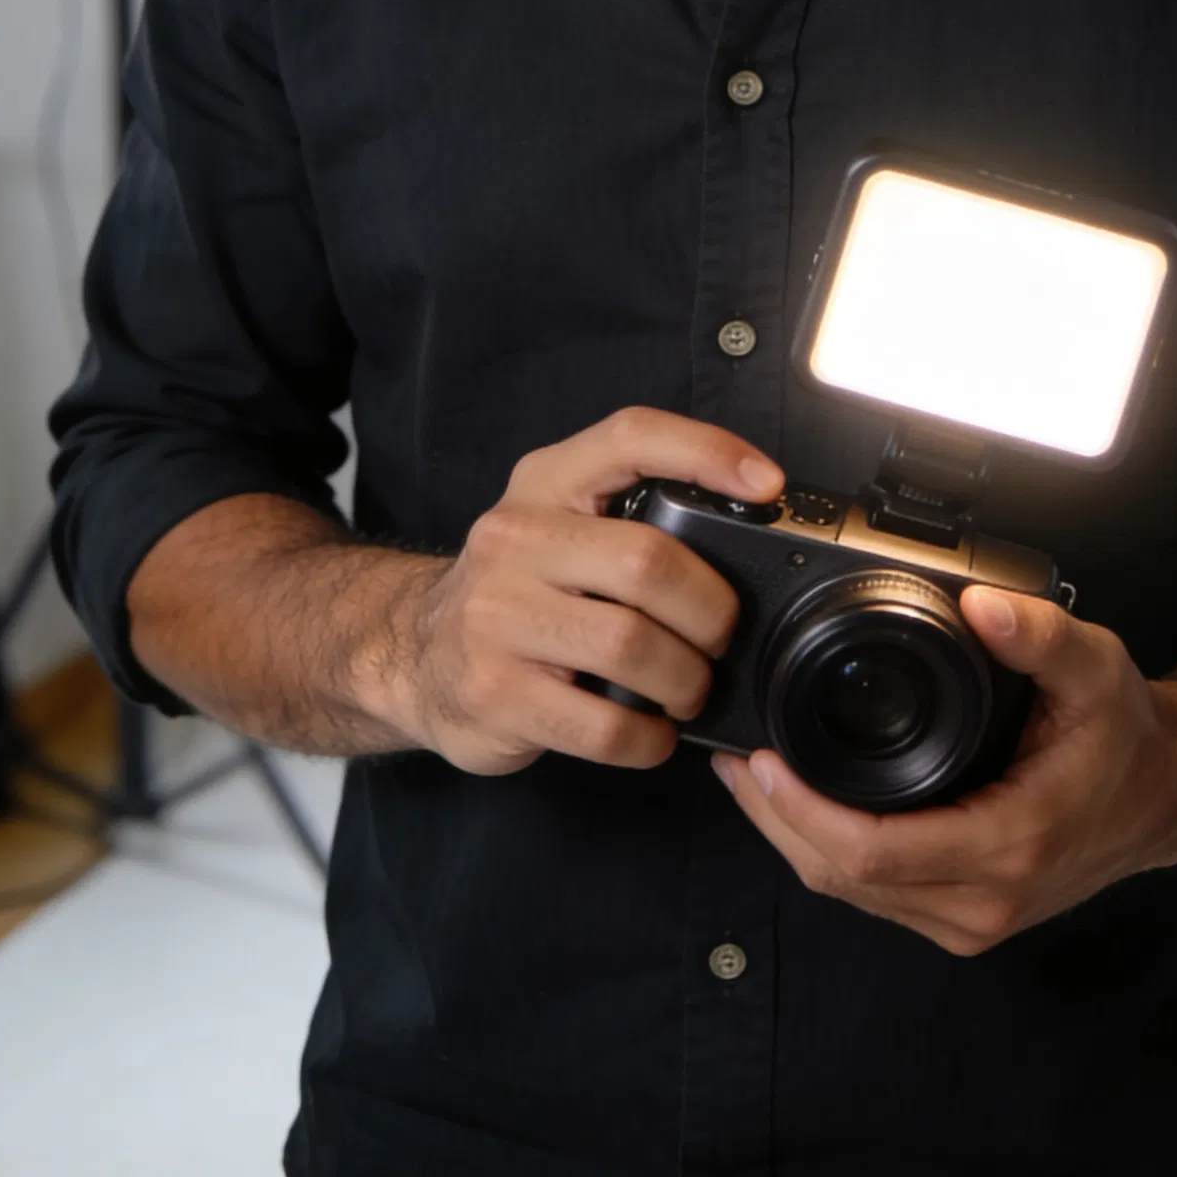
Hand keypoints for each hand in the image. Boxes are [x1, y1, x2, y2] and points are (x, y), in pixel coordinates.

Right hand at [382, 408, 781, 779]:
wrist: (412, 654)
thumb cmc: (517, 589)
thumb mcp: (558, 524)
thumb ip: (630, 513)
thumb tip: (747, 533)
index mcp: (545, 483)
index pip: (631, 437)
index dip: (706, 451)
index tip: (765, 484)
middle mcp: (514, 539)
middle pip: (649, 561)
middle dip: (710, 610)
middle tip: (720, 638)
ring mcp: (497, 618)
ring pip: (631, 645)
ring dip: (684, 679)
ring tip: (688, 689)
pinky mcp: (495, 693)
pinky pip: (603, 726)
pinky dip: (648, 739)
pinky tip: (651, 733)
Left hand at [713, 585, 1176, 955]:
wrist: (1164, 796)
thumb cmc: (1126, 737)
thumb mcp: (1095, 668)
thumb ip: (1039, 634)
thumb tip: (983, 604)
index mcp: (1012, 844)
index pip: (875, 852)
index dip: (803, 811)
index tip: (760, 760)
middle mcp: (986, 898)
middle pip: (845, 879)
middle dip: (776, 821)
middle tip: (732, 758)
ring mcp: (973, 918)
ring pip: (851, 894)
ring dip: (791, 838)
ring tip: (749, 775)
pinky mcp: (963, 917)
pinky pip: (874, 895)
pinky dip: (825, 852)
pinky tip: (797, 806)